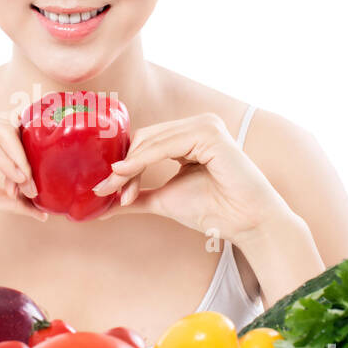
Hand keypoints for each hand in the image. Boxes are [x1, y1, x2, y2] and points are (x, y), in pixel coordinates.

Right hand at [0, 109, 47, 235]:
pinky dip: (3, 160)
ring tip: (24, 186)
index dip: (25, 151)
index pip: (5, 125)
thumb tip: (41, 208)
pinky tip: (12, 179)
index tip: (32, 185)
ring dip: (18, 159)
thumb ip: (9, 196)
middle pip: (7, 124)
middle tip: (32, 188)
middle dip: (25, 156)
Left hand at [90, 111, 287, 244]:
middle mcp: (198, 125)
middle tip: (107, 191)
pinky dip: (142, 161)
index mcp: (190, 135)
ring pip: (151, 141)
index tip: (106, 190)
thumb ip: (136, 196)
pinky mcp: (209, 134)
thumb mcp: (164, 199)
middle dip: (123, 167)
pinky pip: (165, 145)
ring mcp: (205, 126)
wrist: (245, 222)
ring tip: (117, 191)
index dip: (124, 166)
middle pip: (145, 138)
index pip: (146, 142)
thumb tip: (103, 204)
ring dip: (129, 167)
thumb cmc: (214, 210)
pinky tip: (126, 174)